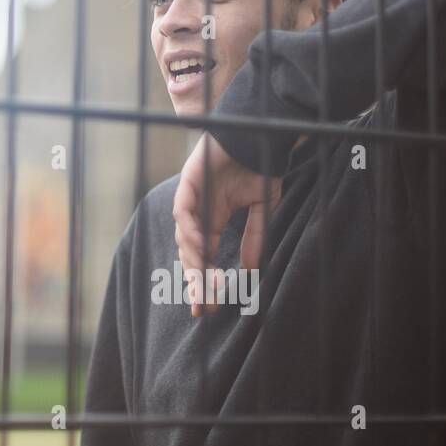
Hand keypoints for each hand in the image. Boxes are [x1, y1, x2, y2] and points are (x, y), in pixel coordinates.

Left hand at [172, 133, 279, 316]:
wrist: (257, 136)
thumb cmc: (260, 167)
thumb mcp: (262, 209)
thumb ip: (254, 238)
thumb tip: (251, 272)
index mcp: (214, 220)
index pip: (204, 257)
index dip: (204, 282)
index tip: (208, 309)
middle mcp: (199, 213)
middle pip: (190, 254)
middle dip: (194, 281)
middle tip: (199, 307)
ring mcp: (191, 198)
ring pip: (184, 237)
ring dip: (194, 260)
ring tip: (204, 281)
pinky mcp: (188, 182)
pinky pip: (183, 211)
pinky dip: (190, 230)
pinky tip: (201, 247)